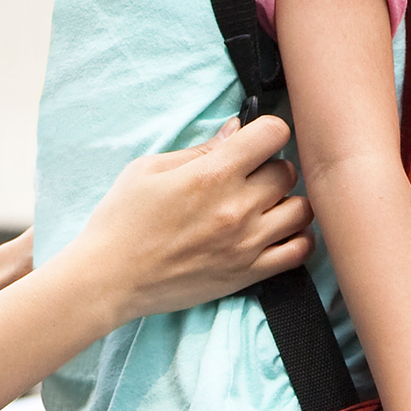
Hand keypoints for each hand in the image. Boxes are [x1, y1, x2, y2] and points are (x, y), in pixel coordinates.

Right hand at [68, 114, 311, 323]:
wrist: (109, 279)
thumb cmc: (121, 222)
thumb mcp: (148, 170)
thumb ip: (200, 149)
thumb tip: (236, 131)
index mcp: (212, 174)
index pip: (273, 133)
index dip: (266, 131)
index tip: (253, 141)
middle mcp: (237, 207)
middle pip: (288, 171)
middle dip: (271, 167)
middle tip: (249, 177)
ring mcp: (247, 243)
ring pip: (302, 209)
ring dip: (286, 201)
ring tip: (265, 205)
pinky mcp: (248, 274)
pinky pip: (299, 251)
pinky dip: (297, 237)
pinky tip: (277, 232)